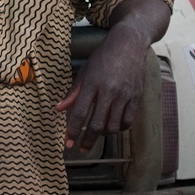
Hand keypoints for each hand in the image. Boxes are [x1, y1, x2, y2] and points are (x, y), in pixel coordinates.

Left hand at [55, 25, 145, 151]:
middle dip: (87, 140)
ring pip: (113, 125)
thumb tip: (58, 108)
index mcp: (92, 84)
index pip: (80, 113)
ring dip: (103, 134)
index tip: (67, 143)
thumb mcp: (84, 71)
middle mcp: (108, 91)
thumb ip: (73, 92)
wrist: (128, 45)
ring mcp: (124, 95)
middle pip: (96, 124)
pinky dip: (119, 128)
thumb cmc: (103, 57)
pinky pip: (128, 121)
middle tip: (81, 149)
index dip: (72, 130)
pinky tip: (113, 127)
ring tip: (96, 134)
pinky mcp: (136, 97)